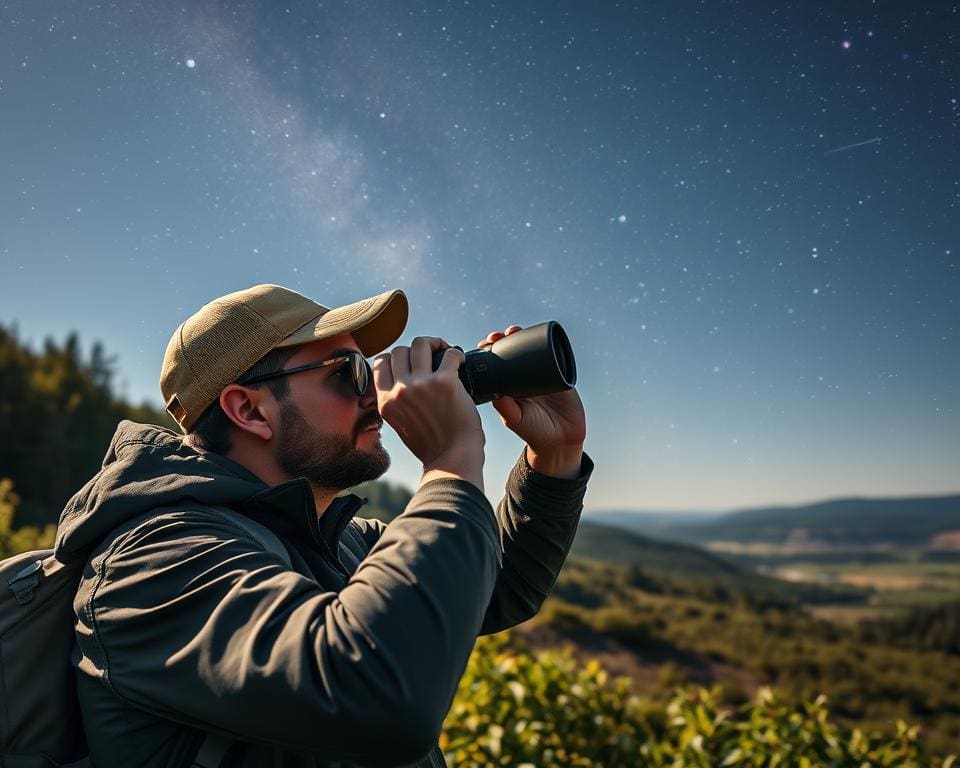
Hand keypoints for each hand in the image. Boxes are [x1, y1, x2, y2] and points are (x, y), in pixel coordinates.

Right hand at [374, 337, 484, 490]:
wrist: (452, 460)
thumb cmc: (431, 445)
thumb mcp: (399, 423)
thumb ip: (396, 401)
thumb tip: (402, 379)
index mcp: (386, 401)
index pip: (380, 361)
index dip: (396, 357)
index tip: (411, 362)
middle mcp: (399, 391)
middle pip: (400, 350)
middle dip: (416, 350)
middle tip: (432, 356)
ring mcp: (421, 385)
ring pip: (421, 344)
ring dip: (435, 344)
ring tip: (445, 352)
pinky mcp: (445, 383)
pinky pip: (449, 354)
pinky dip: (456, 354)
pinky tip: (460, 361)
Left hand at [478, 326, 586, 478]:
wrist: (560, 440)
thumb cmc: (533, 431)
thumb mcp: (514, 418)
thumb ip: (503, 405)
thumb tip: (493, 387)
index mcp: (510, 386)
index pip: (497, 363)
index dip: (490, 351)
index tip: (484, 343)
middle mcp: (523, 378)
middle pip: (512, 352)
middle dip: (504, 340)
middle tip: (497, 335)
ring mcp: (542, 375)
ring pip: (531, 350)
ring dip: (522, 337)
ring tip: (513, 330)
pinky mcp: (560, 376)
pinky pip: (554, 356)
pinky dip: (547, 345)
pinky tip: (540, 336)